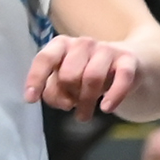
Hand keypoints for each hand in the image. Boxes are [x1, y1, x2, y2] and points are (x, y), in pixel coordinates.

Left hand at [26, 34, 142, 118]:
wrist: (127, 62)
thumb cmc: (87, 71)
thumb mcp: (66, 79)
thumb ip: (54, 88)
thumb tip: (57, 101)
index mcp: (61, 44)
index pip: (45, 59)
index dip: (36, 79)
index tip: (30, 99)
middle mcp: (83, 43)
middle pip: (69, 74)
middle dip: (67, 95)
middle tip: (69, 106)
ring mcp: (107, 50)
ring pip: (92, 78)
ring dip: (86, 102)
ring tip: (83, 116)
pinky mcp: (128, 60)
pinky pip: (122, 79)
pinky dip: (113, 96)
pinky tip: (106, 108)